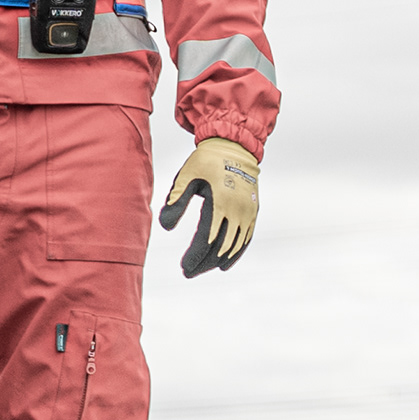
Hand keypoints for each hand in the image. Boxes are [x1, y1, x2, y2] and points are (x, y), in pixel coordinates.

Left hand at [159, 139, 260, 277]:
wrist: (234, 146)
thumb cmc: (205, 161)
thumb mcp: (186, 176)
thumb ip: (176, 202)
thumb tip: (166, 228)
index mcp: (219, 202)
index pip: (206, 239)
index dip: (195, 256)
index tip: (183, 267)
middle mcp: (236, 210)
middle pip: (220, 247)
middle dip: (204, 263)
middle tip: (188, 272)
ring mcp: (247, 212)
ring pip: (234, 246)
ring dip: (218, 261)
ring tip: (202, 269)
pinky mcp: (252, 211)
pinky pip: (245, 238)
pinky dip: (235, 253)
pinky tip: (224, 264)